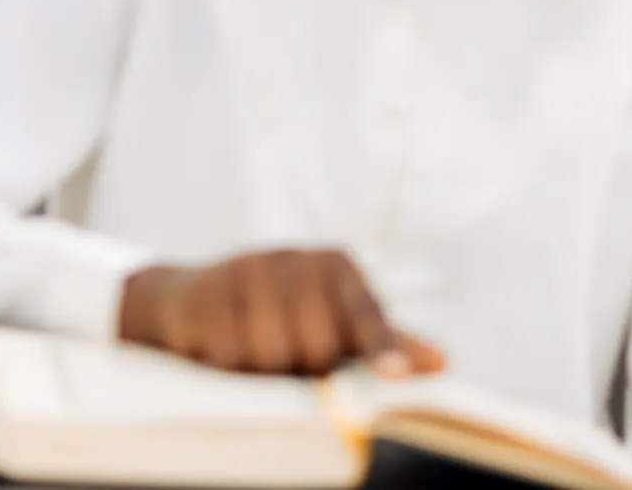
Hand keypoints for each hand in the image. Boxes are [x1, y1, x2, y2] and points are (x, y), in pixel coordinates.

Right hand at [117, 249, 445, 376]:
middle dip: (302, 366)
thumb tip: (442, 360)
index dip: (380, 347)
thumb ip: (381, 343)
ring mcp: (248, 266)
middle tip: (287, 359)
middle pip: (317, 343)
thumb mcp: (330, 325)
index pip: (366, 314)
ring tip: (253, 354)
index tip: (393, 374)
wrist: (190, 300)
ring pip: (272, 351)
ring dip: (262, 369)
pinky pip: (229, 350)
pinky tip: (222, 346)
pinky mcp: (208, 287)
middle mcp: (295, 258)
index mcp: (335, 266)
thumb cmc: (275, 317)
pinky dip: (228, 362)